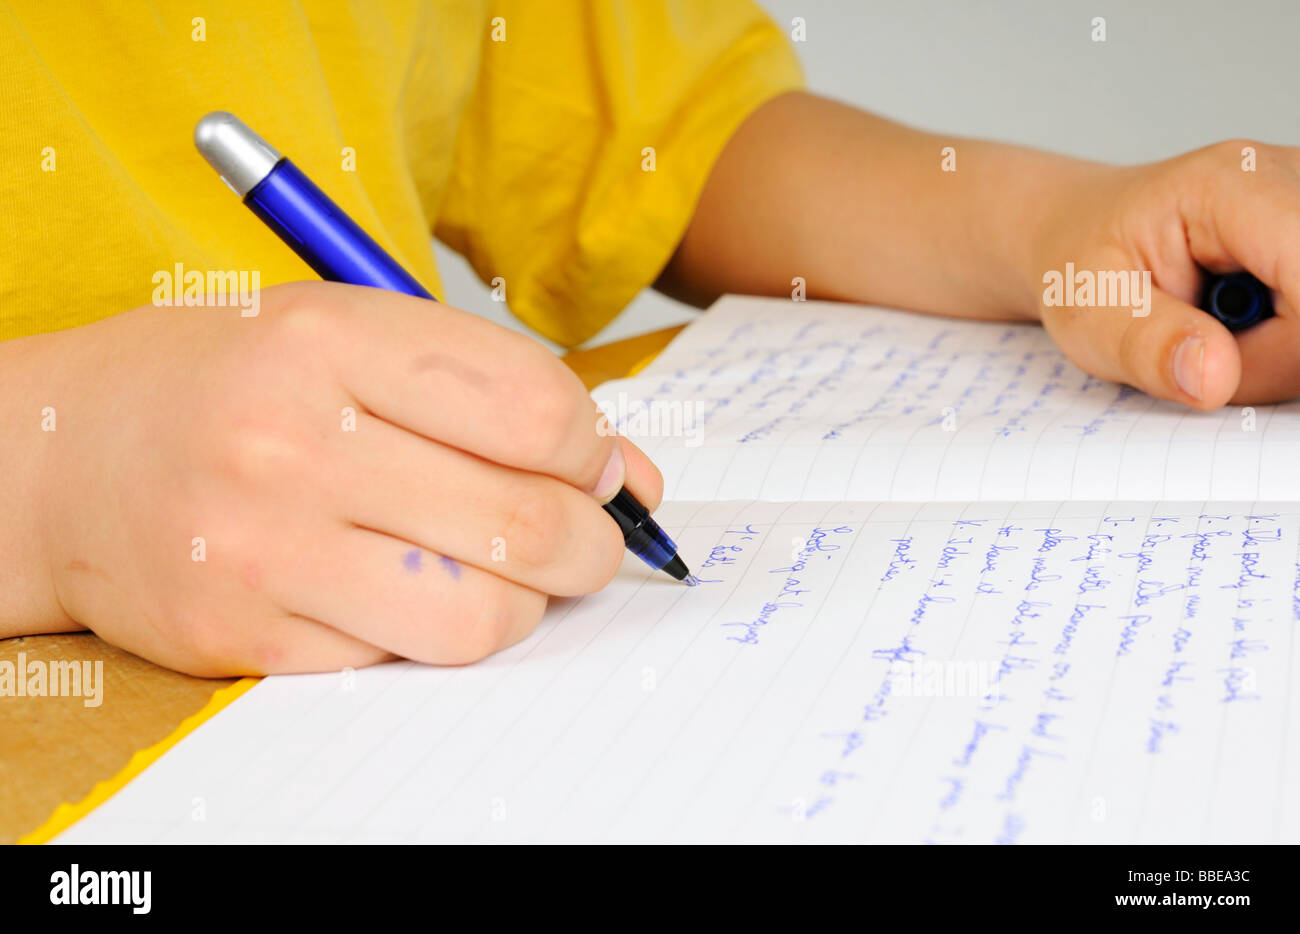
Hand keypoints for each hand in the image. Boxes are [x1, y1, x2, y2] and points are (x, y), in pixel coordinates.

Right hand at [24, 282, 661, 674]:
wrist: (67, 459)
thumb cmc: (234, 383)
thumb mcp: (354, 338)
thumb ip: (494, 392)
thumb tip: (631, 474)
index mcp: (331, 340)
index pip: (535, 410)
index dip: (593, 448)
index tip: (589, 462)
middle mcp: (292, 443)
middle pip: (524, 522)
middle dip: (590, 542)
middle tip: (585, 538)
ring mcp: (263, 549)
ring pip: (480, 616)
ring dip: (528, 603)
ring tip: (509, 573)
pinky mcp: (246, 636)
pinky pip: (401, 659)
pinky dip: (435, 632)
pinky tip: (408, 591)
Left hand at [1030, 139, 1299, 406]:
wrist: (1080, 234)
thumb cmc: (1081, 263)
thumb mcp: (1086, 311)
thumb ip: (1146, 345)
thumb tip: (1214, 380)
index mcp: (1231, 187)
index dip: (1286, 342)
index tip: (1229, 371)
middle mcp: (1292, 182)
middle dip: (1274, 356)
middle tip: (1197, 348)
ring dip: (1278, 355)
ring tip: (1209, 331)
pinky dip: (1285, 346)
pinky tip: (1239, 324)